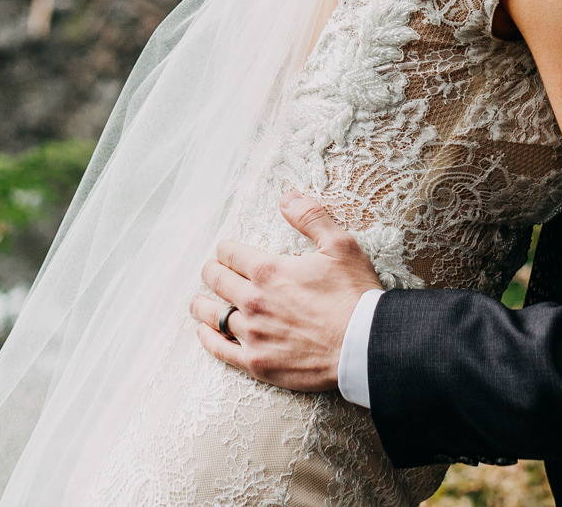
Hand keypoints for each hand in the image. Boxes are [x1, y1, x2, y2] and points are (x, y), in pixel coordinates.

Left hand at [192, 190, 380, 391]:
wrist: (364, 345)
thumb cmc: (355, 294)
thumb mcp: (340, 245)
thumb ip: (310, 217)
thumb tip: (286, 198)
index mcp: (269, 271)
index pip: (230, 254)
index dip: (225, 249)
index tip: (226, 251)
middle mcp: (254, 301)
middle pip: (217, 282)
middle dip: (212, 272)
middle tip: (211, 271)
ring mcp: (253, 334)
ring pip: (213, 315)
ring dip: (202, 305)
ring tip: (198, 302)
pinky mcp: (257, 362)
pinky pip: (220, 350)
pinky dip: (208, 339)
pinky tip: (204, 332)